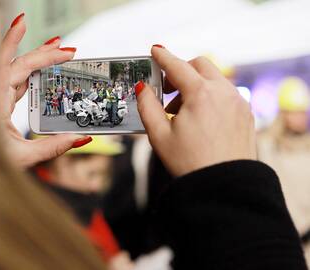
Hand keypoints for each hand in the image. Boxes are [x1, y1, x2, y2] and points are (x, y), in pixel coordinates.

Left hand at [0, 14, 90, 167]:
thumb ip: (52, 147)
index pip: (21, 67)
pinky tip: (40, 71)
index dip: (43, 56)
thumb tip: (79, 138)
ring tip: (56, 51)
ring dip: (36, 59)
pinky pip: (13, 80)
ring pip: (15, 68)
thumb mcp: (21, 157)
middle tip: (66, 48)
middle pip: (19, 62)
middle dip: (44, 52)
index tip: (61, 49)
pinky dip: (29, 73)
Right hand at [136, 45, 256, 176]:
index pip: (178, 66)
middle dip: (181, 71)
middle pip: (200, 65)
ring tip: (181, 112)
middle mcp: (224, 92)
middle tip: (167, 89)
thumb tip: (143, 88)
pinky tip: (200, 119)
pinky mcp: (246, 113)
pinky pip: (225, 93)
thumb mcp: (159, 135)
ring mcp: (238, 102)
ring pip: (214, 79)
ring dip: (195, 86)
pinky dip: (210, 96)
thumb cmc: (190, 163)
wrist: (224, 186)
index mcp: (201, 94)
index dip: (163, 57)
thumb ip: (147, 106)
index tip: (155, 50)